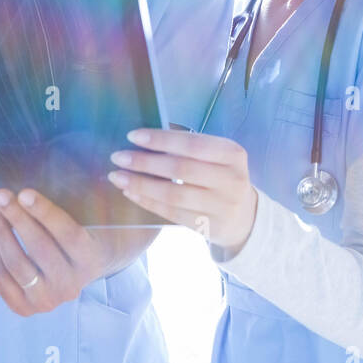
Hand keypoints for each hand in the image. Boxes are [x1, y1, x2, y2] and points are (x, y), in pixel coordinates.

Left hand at [0, 188, 156, 315]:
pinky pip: (2, 280)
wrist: (91, 264)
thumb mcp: (87, 216)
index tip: (23, 192)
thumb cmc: (86, 229)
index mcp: (92, 259)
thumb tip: (31, 184)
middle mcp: (73, 285)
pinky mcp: (28, 307)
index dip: (44, 212)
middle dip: (15, 218)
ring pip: (17, 265)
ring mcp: (49, 300)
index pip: (68, 234)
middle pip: (39, 248)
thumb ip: (66, 204)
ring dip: (0, 233)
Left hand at [107, 128, 257, 251]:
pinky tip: (131, 192)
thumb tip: (144, 139)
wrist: (244, 217)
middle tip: (118, 157)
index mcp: (232, 154)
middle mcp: (231, 179)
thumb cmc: (221, 177)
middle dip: (145, 162)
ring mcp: (222, 206)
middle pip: (181, 169)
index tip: (132, 136)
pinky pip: (172, 213)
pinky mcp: (209, 226)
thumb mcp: (217, 157)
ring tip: (118, 176)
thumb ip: (189, 147)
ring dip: (141, 184)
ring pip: (174, 194)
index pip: (192, 144)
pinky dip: (148, 201)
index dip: (161, 139)